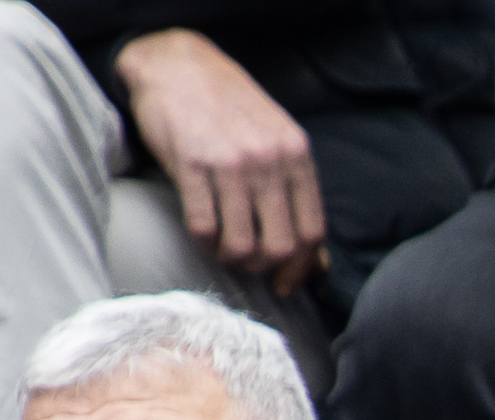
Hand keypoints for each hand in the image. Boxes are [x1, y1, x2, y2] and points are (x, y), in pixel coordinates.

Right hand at [115, 30, 324, 291]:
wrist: (176, 64)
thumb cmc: (230, 107)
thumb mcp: (277, 139)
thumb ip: (297, 190)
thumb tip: (318, 260)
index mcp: (297, 155)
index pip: (313, 232)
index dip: (301, 267)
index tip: (285, 281)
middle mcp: (269, 161)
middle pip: (281, 246)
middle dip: (265, 268)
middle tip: (250, 265)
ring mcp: (230, 163)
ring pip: (241, 244)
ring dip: (232, 259)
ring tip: (224, 249)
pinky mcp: (191, 164)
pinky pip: (203, 227)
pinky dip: (204, 243)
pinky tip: (203, 234)